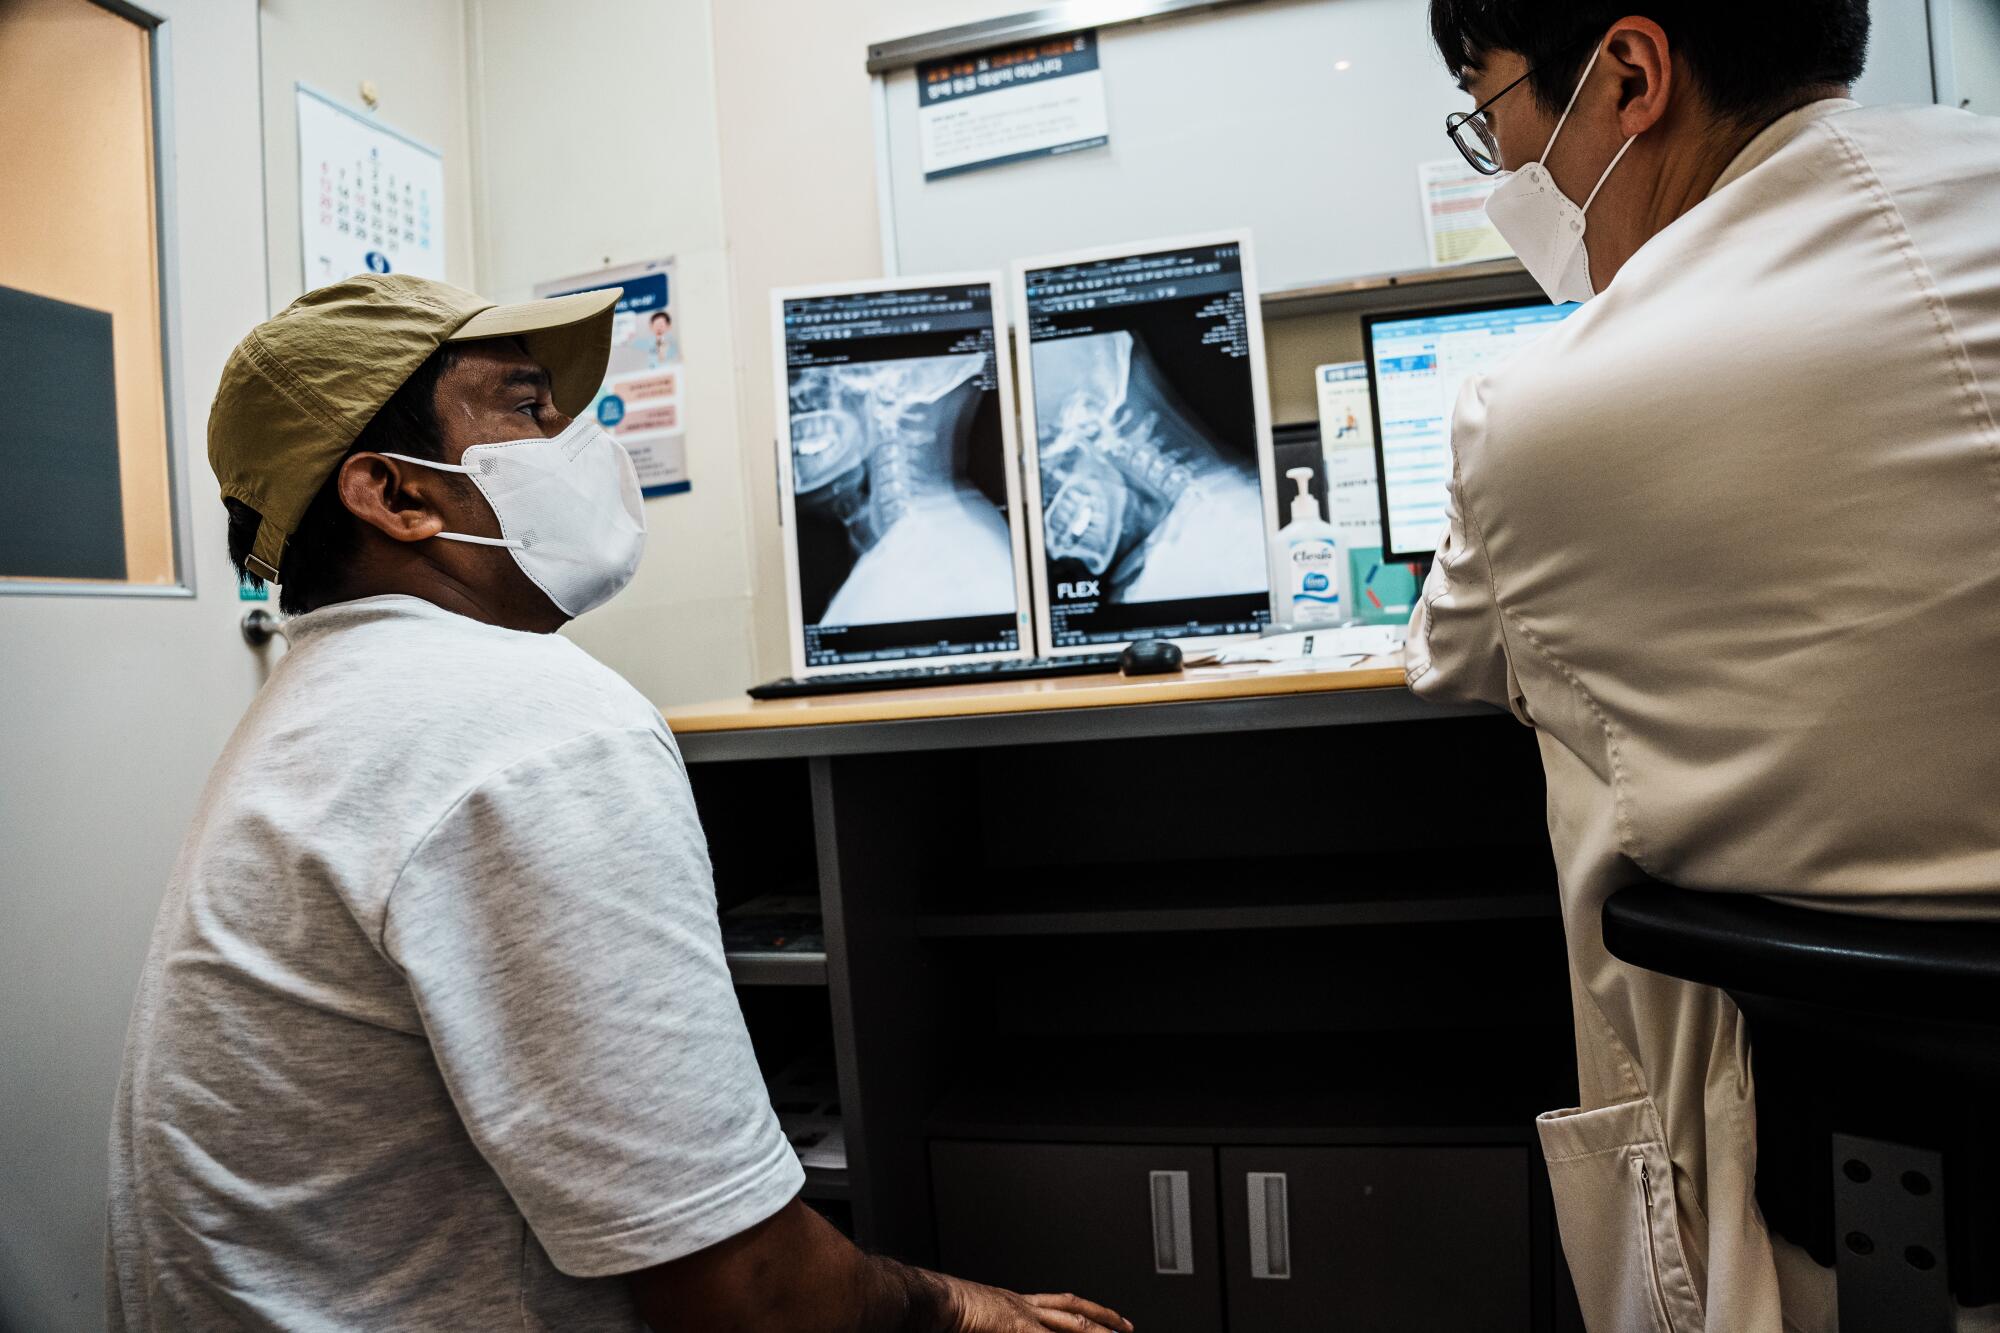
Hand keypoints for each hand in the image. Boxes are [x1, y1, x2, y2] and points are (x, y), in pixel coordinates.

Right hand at [944, 1276, 1131, 1332]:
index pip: (1058, 1306)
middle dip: (1103, 1318)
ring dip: (1096, 1332)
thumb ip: (996, 1325)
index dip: (1082, 1313)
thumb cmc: (944, 1313)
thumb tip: (1000, 1326)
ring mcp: (1023, 1315)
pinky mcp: (1018, 1327)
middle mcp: (1023, 1305)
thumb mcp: (978, 1321)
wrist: (933, 1301)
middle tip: (1125, 1328)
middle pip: (1073, 1309)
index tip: (1097, 1321)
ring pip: (1072, 1322)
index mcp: (1013, 1304)